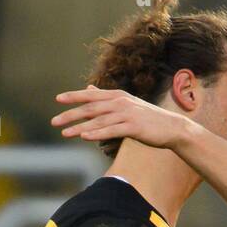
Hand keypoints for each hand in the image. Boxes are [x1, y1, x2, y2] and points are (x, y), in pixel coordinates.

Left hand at [52, 87, 188, 149]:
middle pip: (90, 108)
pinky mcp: (133, 127)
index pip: (91, 95)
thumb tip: (89, 90)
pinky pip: (111, 130)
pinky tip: (84, 137)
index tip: (58, 100)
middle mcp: (120, 102)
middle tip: (54, 121)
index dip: (74, 96)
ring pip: (98, 120)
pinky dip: (96, 133)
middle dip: (70, 114)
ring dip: (79, 127)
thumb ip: (106, 99)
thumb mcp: (127, 105)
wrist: (172, 128)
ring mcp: (127, 114)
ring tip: (64, 133)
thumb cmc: (148, 119)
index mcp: (118, 96)